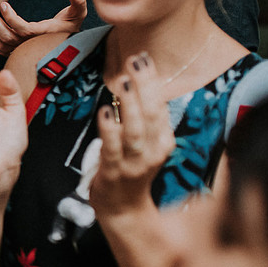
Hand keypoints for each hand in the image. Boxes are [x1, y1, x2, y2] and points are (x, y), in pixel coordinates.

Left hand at [0, 0, 87, 56]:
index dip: (10, 18)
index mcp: (41, 35)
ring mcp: (20, 50)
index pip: (22, 29)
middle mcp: (29, 45)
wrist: (63, 42)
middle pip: (6, 38)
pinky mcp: (14, 52)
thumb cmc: (70, 27)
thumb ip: (78, 0)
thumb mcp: (78, 13)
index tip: (3, 4)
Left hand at [90, 52, 175, 218]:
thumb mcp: (146, 142)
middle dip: (145, 87)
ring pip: (135, 130)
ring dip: (129, 104)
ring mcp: (134, 163)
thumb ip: (144, 116)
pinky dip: (109, 128)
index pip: (161, 106)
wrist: (124, 207)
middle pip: (152, 114)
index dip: (153, 82)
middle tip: (136, 62)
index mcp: (163, 140)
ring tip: (123, 81)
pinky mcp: (114, 172)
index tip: (144, 59)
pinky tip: (105, 111)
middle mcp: (153, 151)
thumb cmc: (132, 168)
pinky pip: (112, 148)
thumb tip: (136, 80)